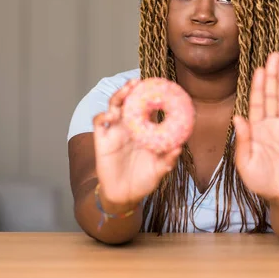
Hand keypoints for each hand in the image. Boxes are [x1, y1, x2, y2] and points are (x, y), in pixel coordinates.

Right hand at [92, 79, 181, 206]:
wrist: (124, 196)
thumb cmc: (143, 180)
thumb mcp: (159, 170)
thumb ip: (168, 159)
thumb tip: (179, 148)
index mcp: (144, 131)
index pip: (147, 108)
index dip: (151, 96)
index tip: (159, 86)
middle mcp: (129, 127)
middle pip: (128, 102)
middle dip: (132, 89)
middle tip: (138, 81)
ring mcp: (115, 132)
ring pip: (113, 107)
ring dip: (118, 96)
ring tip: (126, 90)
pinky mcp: (102, 140)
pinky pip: (99, 122)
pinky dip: (103, 115)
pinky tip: (111, 115)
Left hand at [233, 52, 278, 202]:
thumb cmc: (261, 181)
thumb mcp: (245, 162)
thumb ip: (243, 140)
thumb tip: (237, 117)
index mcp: (257, 129)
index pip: (257, 103)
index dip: (258, 86)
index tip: (258, 70)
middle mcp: (272, 125)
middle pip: (272, 95)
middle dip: (272, 76)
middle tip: (273, 56)